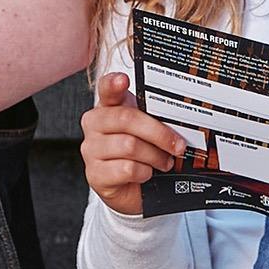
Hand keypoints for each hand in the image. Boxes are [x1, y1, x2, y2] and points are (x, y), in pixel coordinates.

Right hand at [76, 90, 175, 209]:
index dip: (113, 83)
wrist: (132, 189)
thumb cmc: (141, 154)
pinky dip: (144, 172)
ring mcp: (91, 150)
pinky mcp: (95, 174)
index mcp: (108, 107)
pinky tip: (146, 173)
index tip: (123, 79)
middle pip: (126, 118)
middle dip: (159, 132)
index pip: (106, 89)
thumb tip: (178, 118)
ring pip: (129, 145)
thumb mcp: (148, 131)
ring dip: (155, 156)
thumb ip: (154, 118)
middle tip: (177, 145)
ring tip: (164, 161)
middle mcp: (94, 125)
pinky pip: (127, 169)